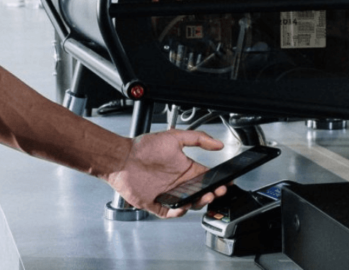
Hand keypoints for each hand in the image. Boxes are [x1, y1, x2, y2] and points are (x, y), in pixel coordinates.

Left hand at [106, 129, 225, 217]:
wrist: (122, 157)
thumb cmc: (144, 147)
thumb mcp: (174, 137)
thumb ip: (198, 138)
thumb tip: (217, 143)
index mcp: (184, 168)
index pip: (206, 177)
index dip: (217, 181)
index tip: (226, 181)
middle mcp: (177, 182)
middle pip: (200, 193)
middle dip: (211, 193)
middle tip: (217, 191)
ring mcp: (167, 194)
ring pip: (188, 203)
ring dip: (198, 202)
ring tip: (203, 196)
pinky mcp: (155, 203)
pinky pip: (170, 212)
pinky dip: (178, 211)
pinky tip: (183, 205)